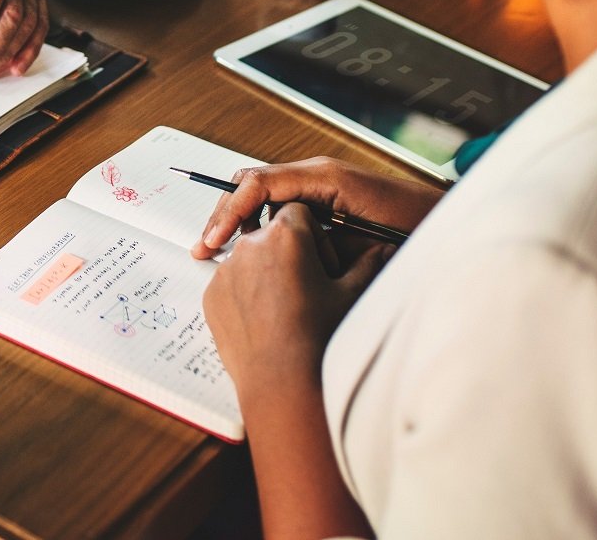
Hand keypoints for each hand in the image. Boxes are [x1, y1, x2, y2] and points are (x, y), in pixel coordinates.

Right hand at [191, 156, 440, 259]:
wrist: (450, 225)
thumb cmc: (417, 228)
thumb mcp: (362, 239)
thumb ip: (316, 237)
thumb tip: (272, 244)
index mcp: (322, 176)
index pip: (257, 183)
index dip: (229, 212)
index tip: (213, 241)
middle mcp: (316, 174)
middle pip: (251, 184)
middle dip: (224, 214)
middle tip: (204, 248)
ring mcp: (319, 184)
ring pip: (261, 195)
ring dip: (239, 221)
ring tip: (220, 251)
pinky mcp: (324, 200)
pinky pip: (279, 206)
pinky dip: (259, 226)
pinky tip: (253, 250)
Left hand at [203, 203, 391, 397]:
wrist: (283, 383)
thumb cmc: (320, 337)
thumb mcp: (351, 295)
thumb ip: (368, 263)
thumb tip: (385, 247)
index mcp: (285, 235)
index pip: (299, 212)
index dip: (315, 236)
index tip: (322, 264)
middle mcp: (249, 246)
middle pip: (271, 233)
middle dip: (289, 252)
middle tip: (307, 287)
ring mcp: (225, 271)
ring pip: (250, 259)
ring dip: (266, 272)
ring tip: (286, 308)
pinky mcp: (211, 295)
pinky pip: (231, 283)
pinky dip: (246, 293)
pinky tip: (266, 320)